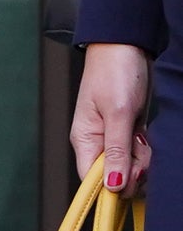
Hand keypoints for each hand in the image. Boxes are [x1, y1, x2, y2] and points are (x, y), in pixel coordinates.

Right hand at [71, 44, 151, 195]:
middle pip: (114, 177)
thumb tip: (112, 186)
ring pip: (130, 166)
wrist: (127, 44)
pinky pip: (138, 153)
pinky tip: (146, 135)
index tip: (132, 176)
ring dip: (143, 159)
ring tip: (143, 137)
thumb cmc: (115, 72)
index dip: (112, 185)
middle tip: (141, 148)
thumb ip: (117, 151)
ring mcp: (112, 137)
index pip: (92, 180)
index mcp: (84, 140)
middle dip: (133, 170)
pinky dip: (146, 150)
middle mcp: (96, 142)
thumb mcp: (118, 113)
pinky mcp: (127, 131)